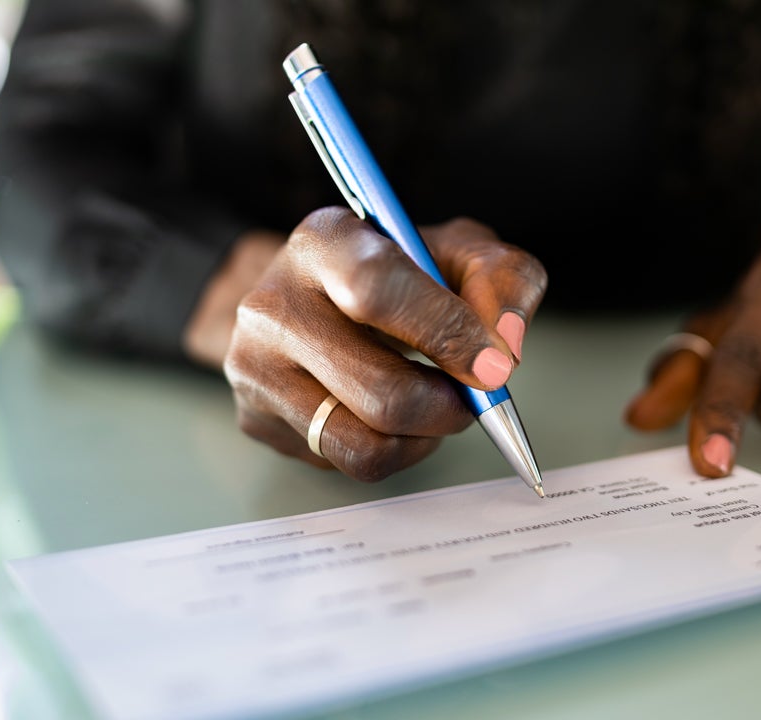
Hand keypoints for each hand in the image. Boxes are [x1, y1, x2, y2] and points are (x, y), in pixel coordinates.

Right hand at [220, 208, 546, 481]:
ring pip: (364, 444)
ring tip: (432, 405)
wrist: (311, 295)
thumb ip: (502, 279)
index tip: (491, 365)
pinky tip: (393, 417)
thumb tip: (504, 345)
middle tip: (470, 396)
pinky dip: (393, 450)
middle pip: (381, 391)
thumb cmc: (394, 273)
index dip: (445, 332)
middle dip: (448, 406)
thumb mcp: (457, 251)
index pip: (378, 289)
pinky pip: (347, 464)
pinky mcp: (257, 418)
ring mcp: (255, 367)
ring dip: (423, 437)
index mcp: (324, 242)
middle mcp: (273, 304)